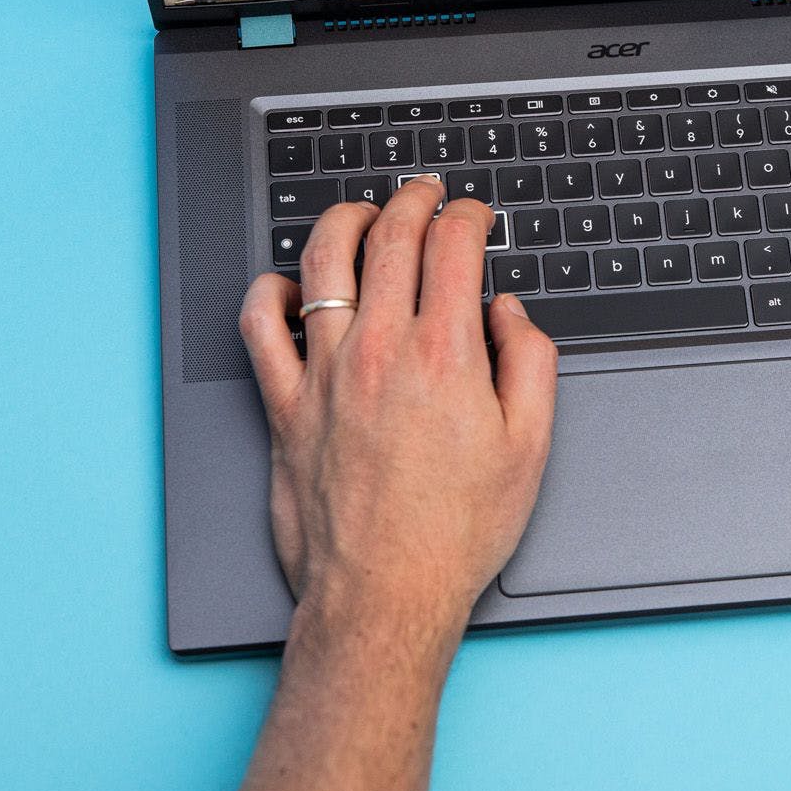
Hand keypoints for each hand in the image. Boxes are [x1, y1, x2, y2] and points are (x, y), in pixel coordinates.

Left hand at [229, 178, 559, 790]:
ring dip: (346, 220)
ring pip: (323, 260)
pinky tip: (292, 285)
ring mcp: (324, 373)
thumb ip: (529, 362)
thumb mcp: (530, 447)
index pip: (452, 245)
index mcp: (446, 354)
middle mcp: (379, 350)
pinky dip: (270, 290)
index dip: (469, 215)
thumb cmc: (456, 533)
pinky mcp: (284, 404)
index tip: (476, 217)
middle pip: (390, 236)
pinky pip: (259, 324)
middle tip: (427, 194)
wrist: (385, 596)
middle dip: (414, 199)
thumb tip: (509, 312)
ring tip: (363, 215)